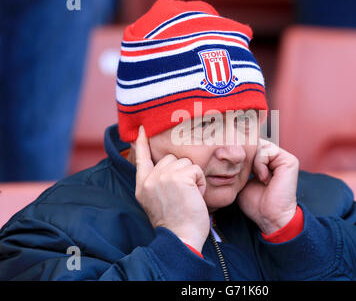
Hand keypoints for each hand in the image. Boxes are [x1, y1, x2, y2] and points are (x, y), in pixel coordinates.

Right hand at [134, 126, 209, 251]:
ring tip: (189, 196)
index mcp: (142, 186)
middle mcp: (149, 179)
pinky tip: (195, 196)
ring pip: (185, 162)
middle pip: (171, 159)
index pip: (140, 158)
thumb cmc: (175, 224)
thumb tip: (162, 165)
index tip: (141, 130)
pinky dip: (200, 182)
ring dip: (192, 178)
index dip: (142, 143)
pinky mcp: (178, 177)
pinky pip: (196, 169)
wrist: (180, 238)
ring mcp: (162, 177)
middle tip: (183, 194)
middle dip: (182, 172)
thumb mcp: (155, 202)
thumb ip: (155, 183)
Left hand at [237, 138, 298, 234]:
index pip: (251, 146)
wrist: (269, 217)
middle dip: (245, 154)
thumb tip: (228, 151)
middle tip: (245, 171)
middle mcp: (276, 158)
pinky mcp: (289, 160)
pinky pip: (268, 151)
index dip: (239, 151)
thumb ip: (239, 165)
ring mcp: (283, 158)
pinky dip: (260, 163)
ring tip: (257, 177)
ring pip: (260, 146)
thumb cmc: (255, 203)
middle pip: (255, 143)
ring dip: (253, 161)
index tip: (231, 159)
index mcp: (266, 162)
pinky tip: (263, 178)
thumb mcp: (242, 179)